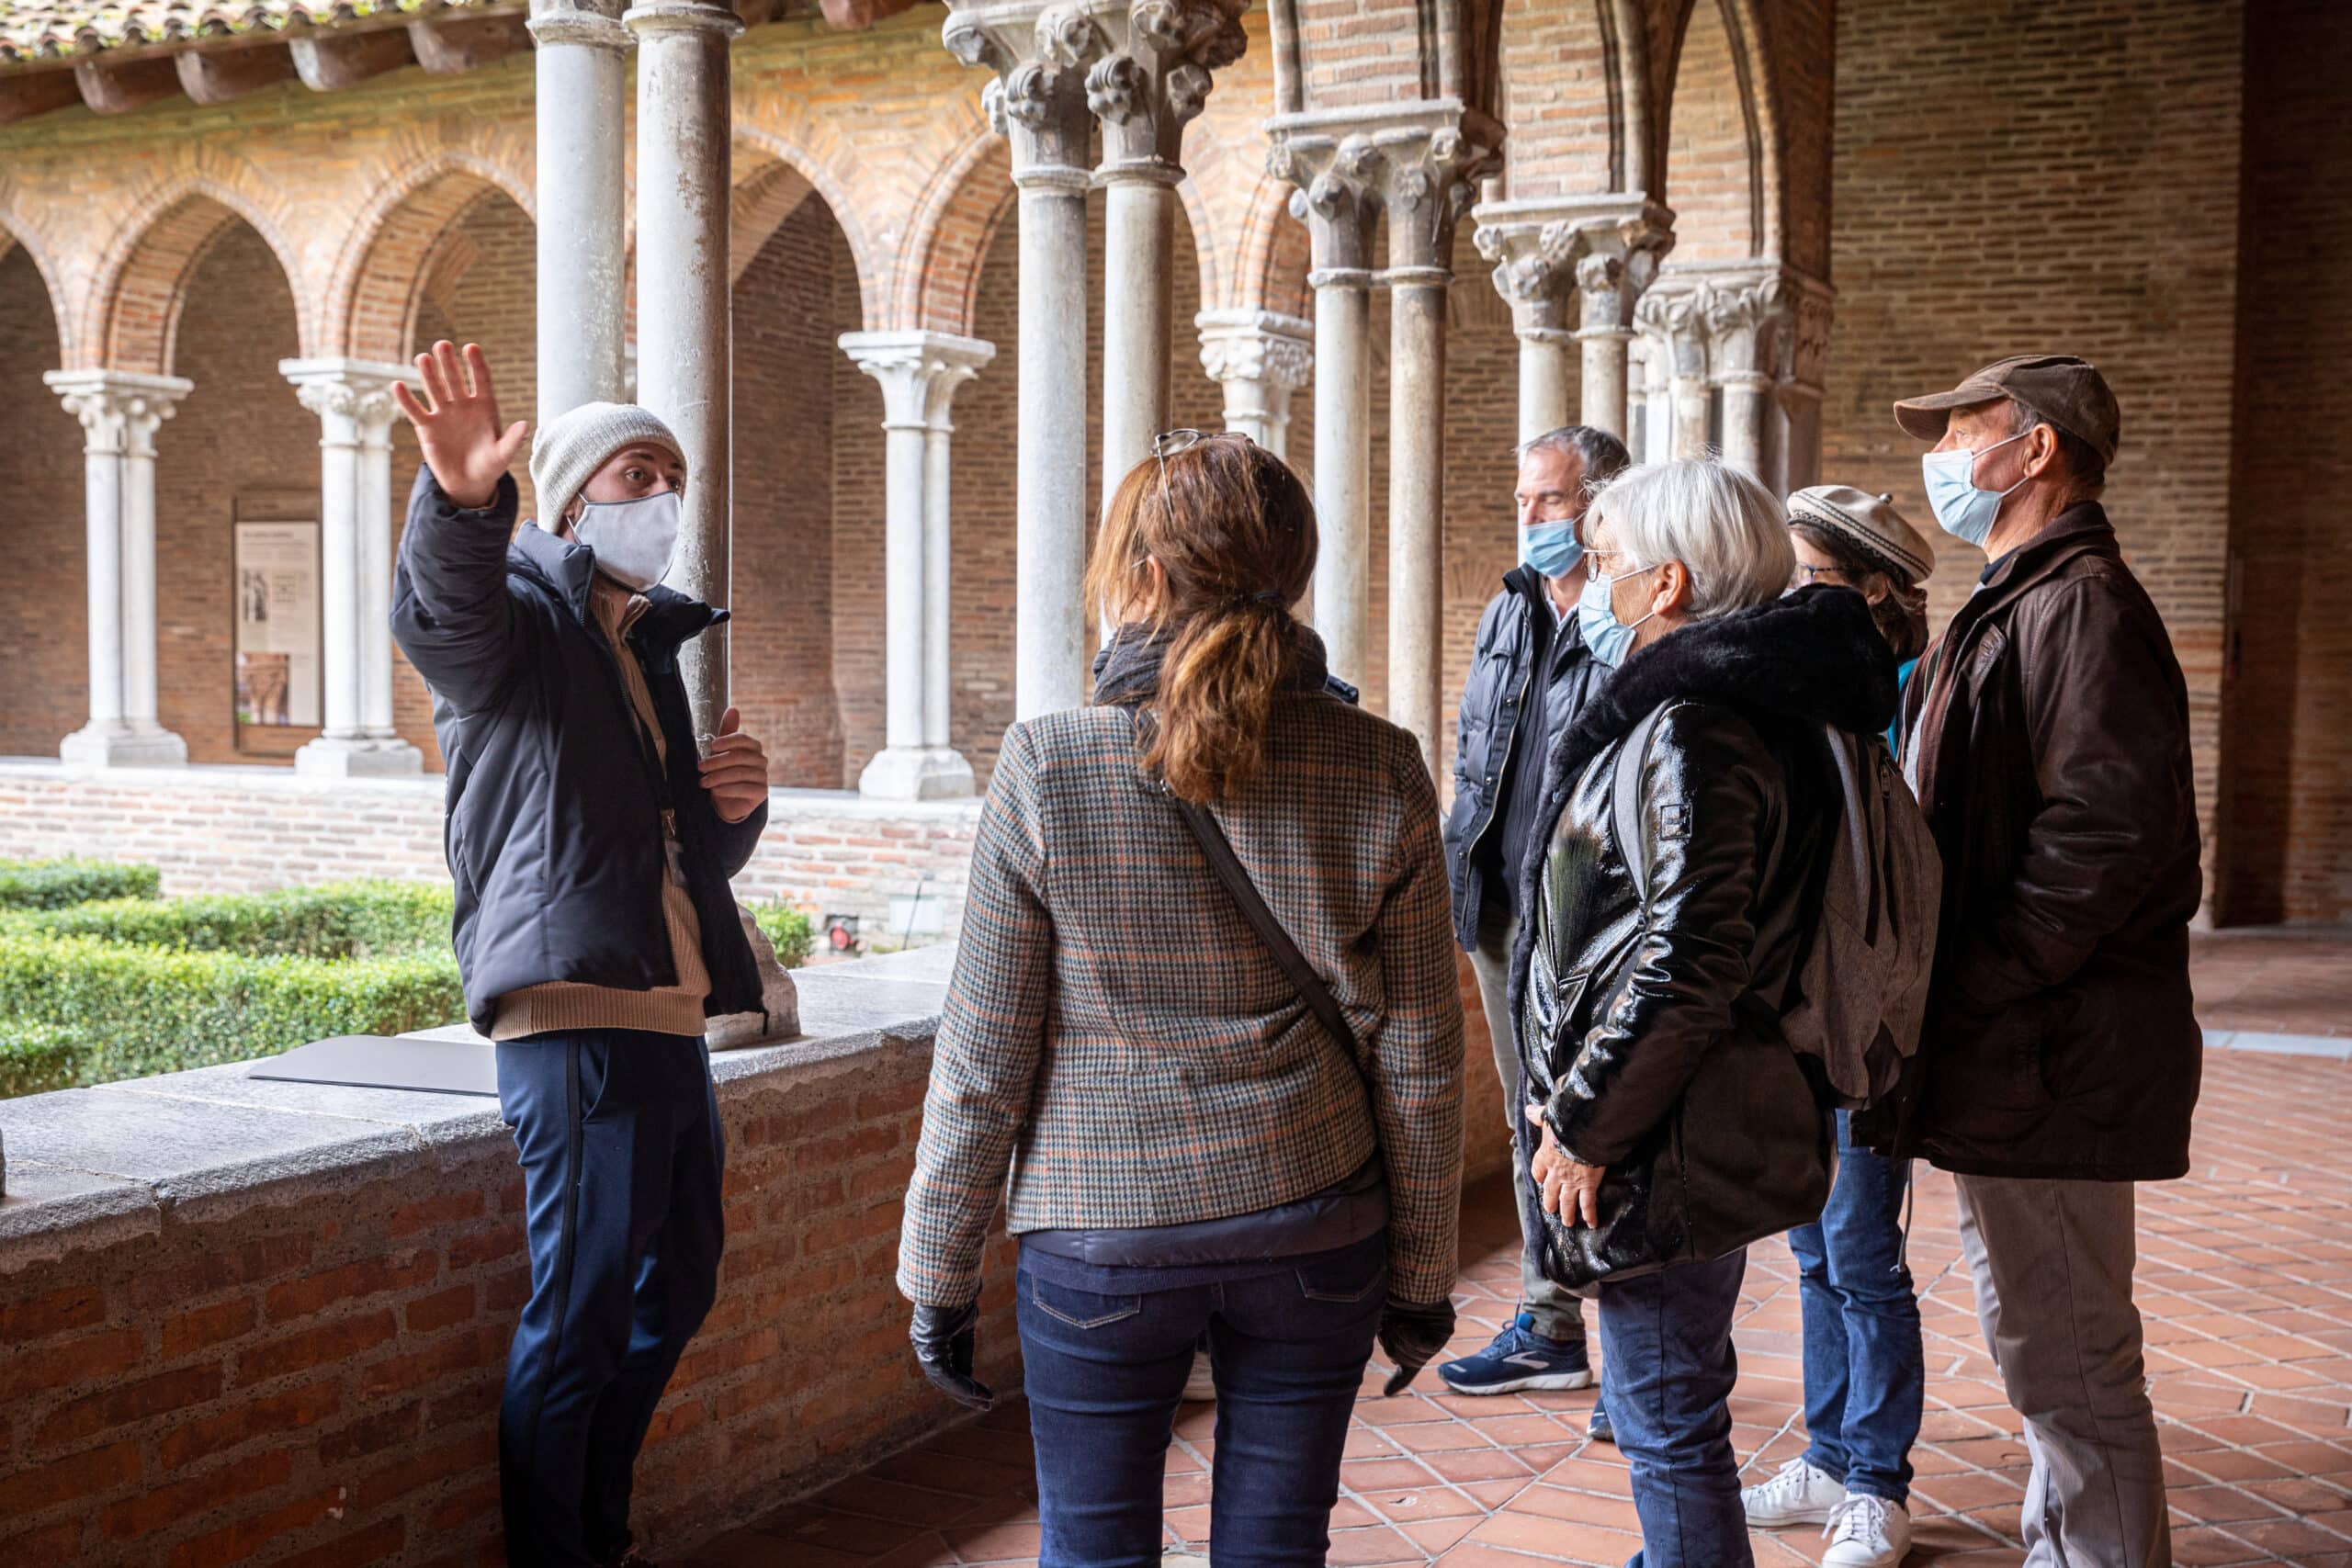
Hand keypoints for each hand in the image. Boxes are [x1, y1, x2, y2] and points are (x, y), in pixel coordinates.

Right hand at [392, 341, 527, 510]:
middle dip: (449, 363)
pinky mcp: (427, 427)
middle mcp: (463, 405)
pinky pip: (415, 410)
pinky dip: (406, 399)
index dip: (476, 364)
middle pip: (455, 379)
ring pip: (434, 389)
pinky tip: (397, 385)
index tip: (471, 347)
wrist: (469, 483)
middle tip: (443, 344)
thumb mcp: (503, 455)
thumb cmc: (490, 466)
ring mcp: (444, 414)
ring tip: (423, 358)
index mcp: (484, 407)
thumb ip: (513, 440)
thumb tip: (525, 425)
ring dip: (428, 374)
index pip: (481, 380)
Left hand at [698, 706, 769, 822]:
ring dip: (719, 777)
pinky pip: (745, 788)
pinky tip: (715, 790)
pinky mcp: (762, 792)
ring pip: (741, 773)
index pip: (744, 740)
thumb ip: (727, 731)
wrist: (727, 800)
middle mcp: (761, 761)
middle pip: (740, 757)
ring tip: (703, 782)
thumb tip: (733, 709)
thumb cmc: (723, 772)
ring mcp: (763, 777)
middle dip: (717, 762)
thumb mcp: (721, 752)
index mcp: (753, 747)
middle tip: (700, 767)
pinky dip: (728, 789)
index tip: (712, 746)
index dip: (728, 741)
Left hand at [909, 1301, 995, 1411]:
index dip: (967, 1385)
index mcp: (933, 1340)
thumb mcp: (966, 1324)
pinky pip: (945, 1373)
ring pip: (944, 1380)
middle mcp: (926, 1345)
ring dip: (965, 1393)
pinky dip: (961, 1385)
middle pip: (944, 1379)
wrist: (950, 1273)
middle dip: (965, 1395)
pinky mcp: (928, 1346)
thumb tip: (968, 1371)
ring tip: (985, 1402)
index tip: (985, 1395)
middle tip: (986, 1406)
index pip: (949, 1370)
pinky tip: (976, 1393)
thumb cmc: (957, 1291)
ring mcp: (925, 1346)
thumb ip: (964, 1348)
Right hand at [1376, 1296, 1456, 1395]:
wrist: (1399, 1273)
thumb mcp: (1372, 1319)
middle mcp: (1421, 1333)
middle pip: (1404, 1361)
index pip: (1402, 1363)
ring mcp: (1435, 1331)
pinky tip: (1405, 1324)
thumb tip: (1374, 1372)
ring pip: (1416, 1358)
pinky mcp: (1446, 1326)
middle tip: (1386, 1328)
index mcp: (1403, 1333)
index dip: (1397, 1380)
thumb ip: (1376, 1341)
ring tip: (1395, 1321)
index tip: (1388, 1393)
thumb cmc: (1383, 1291)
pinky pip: (1427, 1348)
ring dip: (1400, 1341)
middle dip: (1393, 1348)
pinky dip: (1412, 1338)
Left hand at [1526, 1103, 1604, 1227]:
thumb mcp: (1549, 1117)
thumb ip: (1539, 1116)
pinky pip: (1587, 1204)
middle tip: (1552, 1210)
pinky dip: (1589, 1215)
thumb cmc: (1565, 1124)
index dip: (1540, 1177)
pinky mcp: (1587, 1185)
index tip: (1541, 1181)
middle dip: (1551, 1202)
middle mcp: (1555, 1173)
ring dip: (1567, 1214)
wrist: (1583, 1133)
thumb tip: (1528, 1110)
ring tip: (1568, 1222)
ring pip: (1567, 1202)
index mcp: (1544, 1157)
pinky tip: (1592, 1223)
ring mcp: (1571, 1181)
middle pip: (1550, 1192)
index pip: (1538, 1171)